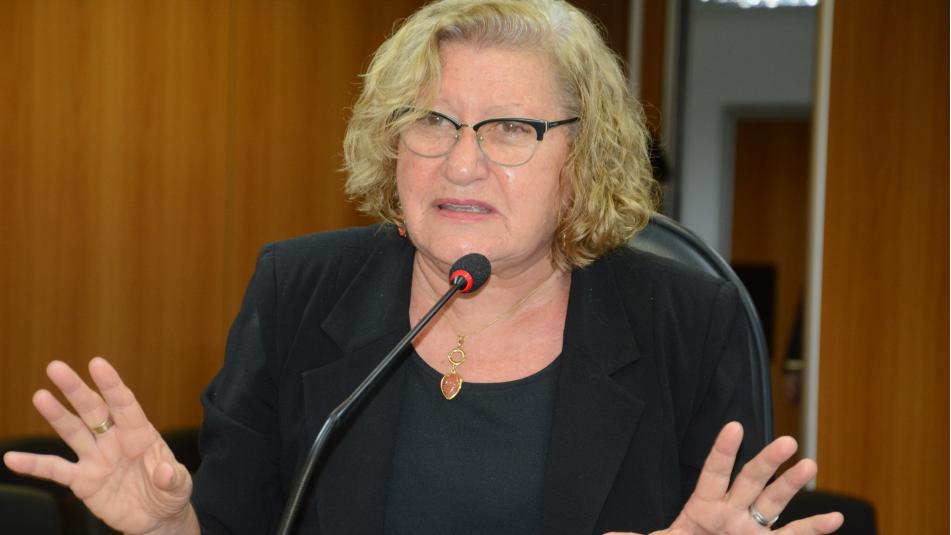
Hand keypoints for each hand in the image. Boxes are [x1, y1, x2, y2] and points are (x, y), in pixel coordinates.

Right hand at [2, 358, 198, 534]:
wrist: (156, 517)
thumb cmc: (170, 492)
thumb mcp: (180, 485)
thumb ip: (173, 477)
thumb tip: (163, 472)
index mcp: (140, 433)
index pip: (125, 404)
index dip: (111, 385)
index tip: (97, 363)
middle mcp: (115, 440)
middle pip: (93, 410)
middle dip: (76, 389)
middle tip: (56, 367)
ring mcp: (96, 458)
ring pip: (73, 431)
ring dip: (56, 415)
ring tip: (40, 396)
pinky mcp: (82, 480)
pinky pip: (55, 470)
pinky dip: (34, 465)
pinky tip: (12, 459)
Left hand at [605, 422, 842, 534]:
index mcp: (702, 506)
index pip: (713, 472)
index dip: (722, 451)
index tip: (733, 426)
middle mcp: (732, 512)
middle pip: (750, 480)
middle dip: (767, 461)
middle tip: (786, 439)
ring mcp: (752, 529)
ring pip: (775, 502)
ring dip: (792, 485)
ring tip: (809, 463)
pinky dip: (815, 528)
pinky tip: (835, 516)